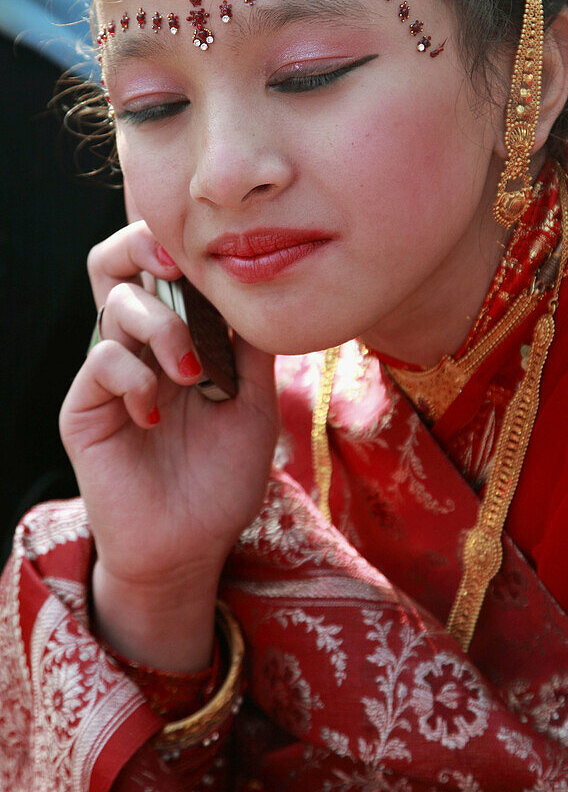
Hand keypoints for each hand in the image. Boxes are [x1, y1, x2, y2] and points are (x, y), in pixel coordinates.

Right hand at [60, 221, 277, 667]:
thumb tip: (258, 288)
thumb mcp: (253, 403)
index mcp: (177, 338)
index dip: (175, 246)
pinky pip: (101, 362)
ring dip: (161, 327)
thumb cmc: (223, 476)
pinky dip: (135, 375)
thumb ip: (250, 348)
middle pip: (115, 266)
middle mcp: (138, 347)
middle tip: (176, 265)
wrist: (192, 544)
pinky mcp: (85, 410)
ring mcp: (109, 376)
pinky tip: (158, 413)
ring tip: (192, 373)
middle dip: (141, 247)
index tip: (211, 250)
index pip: (161, 269)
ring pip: (115, 307)